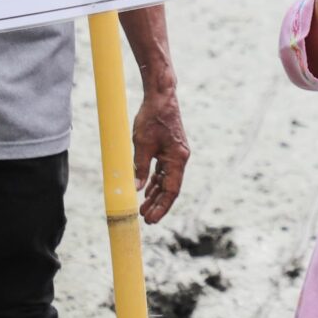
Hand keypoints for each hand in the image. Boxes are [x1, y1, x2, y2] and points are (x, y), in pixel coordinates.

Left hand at [131, 84, 188, 223]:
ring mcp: (176, 154)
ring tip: (143, 208)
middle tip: (145, 218)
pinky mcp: (170, 150)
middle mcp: (180, 158)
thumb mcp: (142, 145)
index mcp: (178, 159)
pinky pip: (163, 171)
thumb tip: (137, 189)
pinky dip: (155, 181)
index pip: (171, 190)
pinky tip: (146, 190)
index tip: (151, 219)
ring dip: (155, 194)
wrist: (161, 98)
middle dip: (158, 204)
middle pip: (170, 188)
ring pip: (166, 180)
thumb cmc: (152, 118)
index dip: (162, 206)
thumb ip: (140, 168)